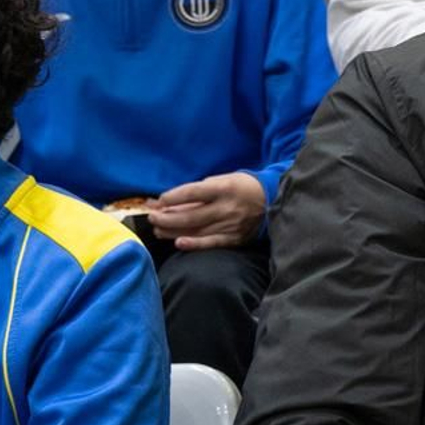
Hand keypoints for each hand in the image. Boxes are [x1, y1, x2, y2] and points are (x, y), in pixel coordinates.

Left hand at [148, 172, 264, 249]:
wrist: (272, 200)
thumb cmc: (241, 187)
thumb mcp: (222, 180)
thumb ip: (198, 191)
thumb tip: (168, 201)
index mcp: (224, 188)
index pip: (192, 193)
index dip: (172, 198)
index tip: (159, 200)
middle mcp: (227, 207)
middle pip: (190, 215)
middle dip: (166, 217)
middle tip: (153, 217)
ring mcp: (231, 224)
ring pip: (196, 230)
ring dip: (173, 231)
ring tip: (159, 229)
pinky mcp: (235, 238)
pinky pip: (211, 243)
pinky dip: (194, 244)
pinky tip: (178, 243)